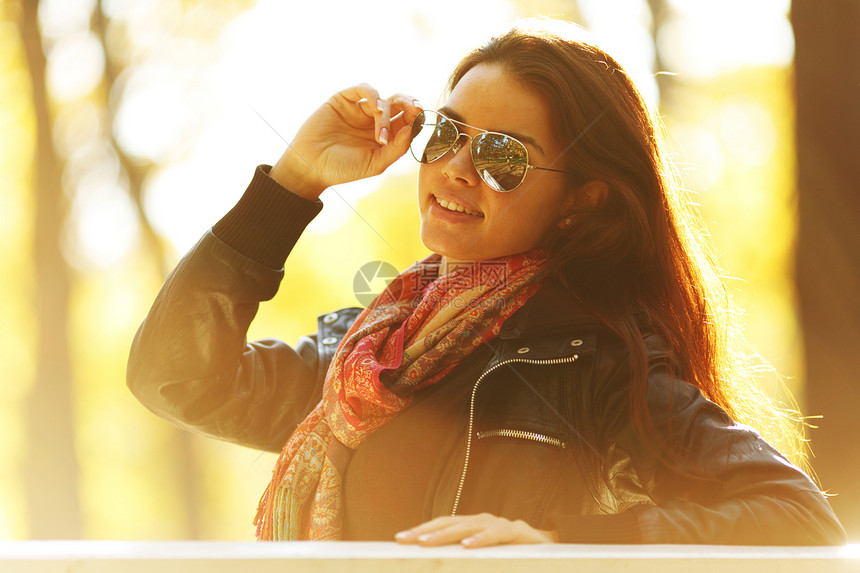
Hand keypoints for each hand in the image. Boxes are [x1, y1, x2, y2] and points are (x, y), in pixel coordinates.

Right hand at [269, 83, 422, 198]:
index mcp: (386, 137)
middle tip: (417, 111)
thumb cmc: (342, 169)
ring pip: (385, 98)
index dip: (419, 120)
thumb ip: (397, 148)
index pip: (409, 122)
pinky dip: (374, 96)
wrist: (310, 166)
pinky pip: (365, 89)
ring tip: (380, 132)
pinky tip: (375, 109)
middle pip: (401, 105)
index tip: (425, 124)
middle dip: (411, 105)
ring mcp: (360, 109)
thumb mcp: (375, 164)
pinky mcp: (345, 100)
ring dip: (388, 111)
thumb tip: (415, 129)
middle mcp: (375, 121)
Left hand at [394, 513, 558, 548]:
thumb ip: (464, 561)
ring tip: (426, 544)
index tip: (399, 539)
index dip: (422, 530)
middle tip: (405, 540)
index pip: (443, 525)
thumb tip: (439, 565)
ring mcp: (502, 525)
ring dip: (445, 534)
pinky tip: (468, 545)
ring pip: (469, 525)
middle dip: (425, 532)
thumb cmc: (516, 557)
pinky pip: (498, 534)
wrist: (554, 553)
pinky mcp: (520, 533)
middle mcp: (485, 522)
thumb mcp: (488, 559)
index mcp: (474, 527)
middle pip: (450, 523)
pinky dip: (482, 539)